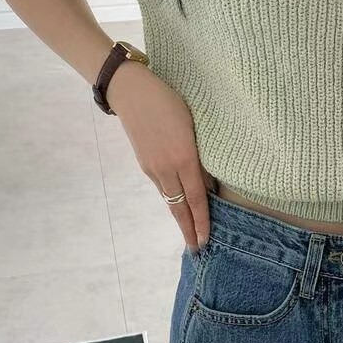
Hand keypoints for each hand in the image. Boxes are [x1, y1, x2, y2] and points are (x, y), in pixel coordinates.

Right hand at [107, 60, 213, 251]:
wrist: (132, 93)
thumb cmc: (170, 101)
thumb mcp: (194, 124)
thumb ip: (202, 154)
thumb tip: (210, 180)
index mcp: (183, 158)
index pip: (196, 197)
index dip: (202, 220)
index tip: (206, 239)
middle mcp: (167, 168)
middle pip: (179, 207)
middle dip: (189, 229)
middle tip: (198, 249)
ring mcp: (152, 168)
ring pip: (170, 199)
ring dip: (180, 216)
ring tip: (190, 231)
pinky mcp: (144, 163)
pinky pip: (161, 187)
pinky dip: (171, 199)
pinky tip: (178, 204)